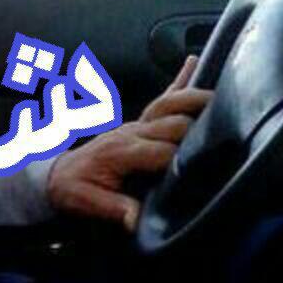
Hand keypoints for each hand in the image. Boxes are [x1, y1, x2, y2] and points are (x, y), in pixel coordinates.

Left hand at [45, 54, 210, 231]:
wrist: (55, 175)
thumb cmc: (72, 189)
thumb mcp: (87, 203)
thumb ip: (113, 209)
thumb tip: (135, 221)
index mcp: (121, 152)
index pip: (162, 153)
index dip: (183, 160)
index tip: (203, 167)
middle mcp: (131, 132)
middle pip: (174, 124)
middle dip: (198, 126)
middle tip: (228, 128)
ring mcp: (135, 124)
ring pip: (169, 104)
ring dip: (194, 99)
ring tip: (221, 94)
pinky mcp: (138, 123)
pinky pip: (161, 98)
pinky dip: (179, 80)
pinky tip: (192, 61)